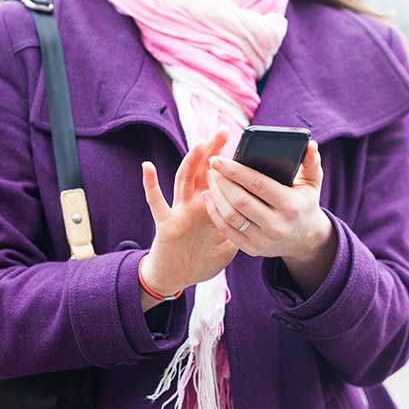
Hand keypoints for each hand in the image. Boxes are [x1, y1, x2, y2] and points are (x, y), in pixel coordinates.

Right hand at [139, 127, 237, 295]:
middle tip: (224, 130)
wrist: (178, 278)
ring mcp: (180, 210)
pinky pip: (156, 202)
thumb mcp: (229, 244)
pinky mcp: (166, 222)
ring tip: (200, 143)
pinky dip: (150, 185)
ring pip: (185, 179)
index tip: (246, 144)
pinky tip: (148, 167)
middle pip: (204, 171)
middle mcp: (195, 203)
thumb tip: (261, 216)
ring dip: (191, 160)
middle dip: (213, 151)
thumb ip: (241, 228)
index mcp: (212, 206)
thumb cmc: (203, 260)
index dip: (231, 162)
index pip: (222, 178)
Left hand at [202, 139, 334, 267]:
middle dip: (222, 181)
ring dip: (216, 195)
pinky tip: (210, 196)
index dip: (235, 170)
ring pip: (230, 216)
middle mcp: (277, 225)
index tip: (218, 158)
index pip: (257, 184)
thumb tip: (310, 144)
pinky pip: (227, 230)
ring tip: (211, 178)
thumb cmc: (304, 203)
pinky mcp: (252, 249)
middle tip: (213, 165)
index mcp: (291, 205)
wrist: (306, 240)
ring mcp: (263, 240)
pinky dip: (215, 212)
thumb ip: (312, 163)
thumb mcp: (312, 183)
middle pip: (240, 200)